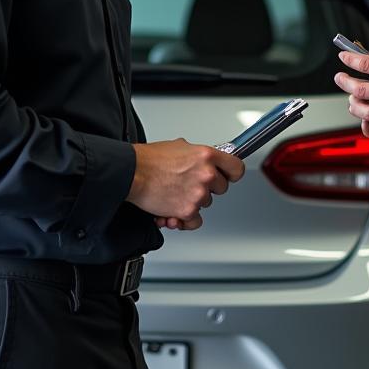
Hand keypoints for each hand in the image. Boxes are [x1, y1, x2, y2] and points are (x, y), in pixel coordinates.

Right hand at [128, 139, 243, 231]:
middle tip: (190, 183)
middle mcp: (206, 175)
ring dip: (193, 201)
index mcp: (207, 156)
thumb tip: (203, 161)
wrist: (132, 173)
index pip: (236, 168)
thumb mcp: (180, 147)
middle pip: (221, 188)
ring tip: (176, 194)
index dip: (232, 173)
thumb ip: (198, 156)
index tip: (228, 176)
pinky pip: (195, 221)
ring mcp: (198, 194)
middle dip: (208, 187)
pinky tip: (176, 211)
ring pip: (206, 203)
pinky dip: (186, 219)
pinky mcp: (187, 211)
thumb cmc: (150, 159)